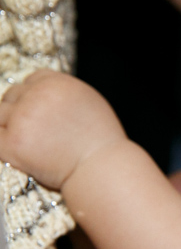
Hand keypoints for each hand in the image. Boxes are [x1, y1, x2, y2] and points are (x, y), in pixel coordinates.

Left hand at [0, 71, 126, 189]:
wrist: (103, 169)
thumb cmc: (103, 143)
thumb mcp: (90, 105)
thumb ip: (65, 95)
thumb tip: (43, 94)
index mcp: (59, 84)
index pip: (32, 79)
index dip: (33, 95)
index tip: (39, 110)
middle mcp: (38, 96)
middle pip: (12, 94)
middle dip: (19, 110)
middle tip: (33, 130)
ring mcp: (23, 118)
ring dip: (8, 126)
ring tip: (27, 141)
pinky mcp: (13, 143)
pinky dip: (3, 143)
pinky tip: (17, 150)